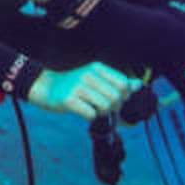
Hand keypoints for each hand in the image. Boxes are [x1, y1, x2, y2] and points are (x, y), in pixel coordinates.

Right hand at [27, 62, 141, 119]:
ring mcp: (77, 87)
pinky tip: (82, 111)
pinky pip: (91, 114)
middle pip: (116, 97)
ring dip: (102, 113)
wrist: (46, 87)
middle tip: (103, 107)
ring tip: (93, 109)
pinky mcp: (68, 100)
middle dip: (113, 107)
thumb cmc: (74, 85)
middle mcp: (88, 74)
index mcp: (96, 67)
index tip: (113, 98)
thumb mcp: (95, 79)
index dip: (123, 95)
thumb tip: (139, 84)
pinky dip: (90, 117)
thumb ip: (117, 82)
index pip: (123, 84)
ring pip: (105, 107)